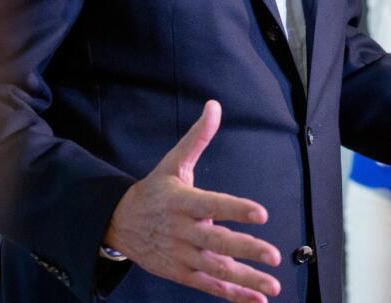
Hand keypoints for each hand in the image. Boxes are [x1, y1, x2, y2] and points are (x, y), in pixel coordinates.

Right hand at [104, 101, 281, 301]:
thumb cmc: (154, 191)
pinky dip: (233, 295)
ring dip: (246, 279)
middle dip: (247, 250)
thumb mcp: (174, 163)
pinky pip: (210, 286)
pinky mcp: (182, 273)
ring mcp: (182, 256)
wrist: (117, 224)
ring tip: (273, 285)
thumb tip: (214, 106)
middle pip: (218, 242)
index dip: (237, 209)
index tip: (261, 212)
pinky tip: (257, 299)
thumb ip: (198, 137)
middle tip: (274, 255)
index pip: (214, 205)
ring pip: (217, 269)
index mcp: (184, 202)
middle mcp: (184, 231)